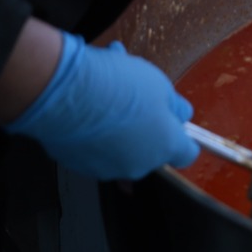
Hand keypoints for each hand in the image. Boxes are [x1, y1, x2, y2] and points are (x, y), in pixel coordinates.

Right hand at [4, 35, 197, 179]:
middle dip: (143, 121)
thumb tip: (180, 113)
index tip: (173, 121)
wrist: (66, 94)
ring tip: (104, 88)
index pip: (186, 153)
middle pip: (148, 146)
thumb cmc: (115, 87)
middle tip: (133, 93)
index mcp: (164, 146)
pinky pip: (91, 146)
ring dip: (116, 122)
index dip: (181, 135)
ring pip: (118, 144)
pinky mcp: (78, 163)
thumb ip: (174, 105)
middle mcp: (138, 165)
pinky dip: (91, 130)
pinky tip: (84, 103)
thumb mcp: (158, 83)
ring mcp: (107, 168)